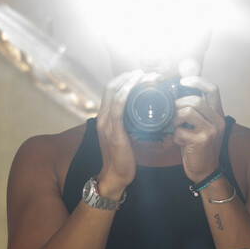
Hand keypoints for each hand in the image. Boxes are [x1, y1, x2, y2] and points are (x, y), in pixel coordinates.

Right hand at [95, 70, 148, 198]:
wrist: (115, 176)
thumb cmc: (123, 158)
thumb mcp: (125, 135)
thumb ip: (130, 123)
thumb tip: (144, 114)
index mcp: (105, 117)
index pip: (111, 89)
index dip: (124, 78)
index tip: (140, 74)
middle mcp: (103, 117)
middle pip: (111, 86)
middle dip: (129, 76)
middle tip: (146, 72)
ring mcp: (106, 124)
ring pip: (114, 93)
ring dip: (130, 81)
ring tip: (146, 76)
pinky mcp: (113, 131)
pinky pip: (118, 107)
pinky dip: (126, 93)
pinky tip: (136, 87)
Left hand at [172, 62, 226, 183]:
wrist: (206, 171)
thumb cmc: (200, 148)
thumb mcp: (202, 127)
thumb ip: (195, 113)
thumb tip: (176, 98)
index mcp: (218, 114)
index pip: (212, 89)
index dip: (197, 81)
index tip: (183, 81)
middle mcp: (218, 120)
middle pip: (196, 100)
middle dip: (178, 104)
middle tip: (172, 113)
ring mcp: (211, 130)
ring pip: (188, 111)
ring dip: (175, 119)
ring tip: (176, 127)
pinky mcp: (202, 140)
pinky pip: (181, 130)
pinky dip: (175, 136)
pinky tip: (180, 142)